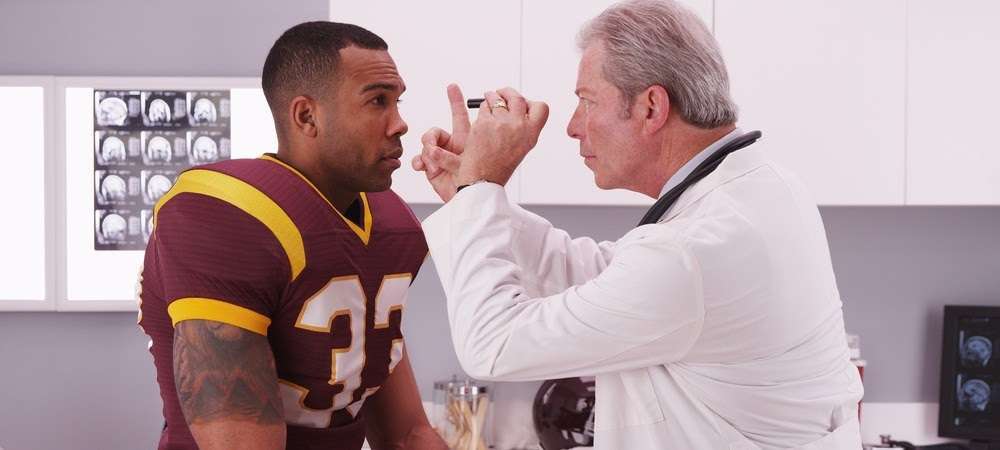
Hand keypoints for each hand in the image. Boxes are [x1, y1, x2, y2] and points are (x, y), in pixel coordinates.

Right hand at [413, 84, 468, 201]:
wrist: (470, 199)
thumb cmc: (479, 180)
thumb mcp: (479, 155)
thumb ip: (469, 140)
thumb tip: (459, 128)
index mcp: (467, 139)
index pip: (461, 116)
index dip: (456, 101)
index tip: (452, 86)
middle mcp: (451, 146)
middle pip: (436, 131)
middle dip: (431, 133)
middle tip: (432, 142)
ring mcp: (440, 157)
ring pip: (426, 143)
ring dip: (429, 153)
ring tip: (437, 166)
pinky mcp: (430, 168)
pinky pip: (419, 159)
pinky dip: (420, 162)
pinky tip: (425, 168)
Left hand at [456, 87, 548, 186]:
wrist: (482, 179)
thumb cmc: (500, 166)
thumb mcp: (522, 147)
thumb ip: (524, 127)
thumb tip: (518, 107)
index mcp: (531, 133)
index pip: (541, 107)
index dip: (531, 102)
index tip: (523, 104)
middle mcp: (518, 126)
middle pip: (517, 97)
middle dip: (507, 92)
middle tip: (501, 93)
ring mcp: (501, 123)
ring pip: (497, 98)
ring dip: (492, 97)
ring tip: (489, 102)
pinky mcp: (484, 123)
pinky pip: (484, 106)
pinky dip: (482, 108)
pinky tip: (482, 117)